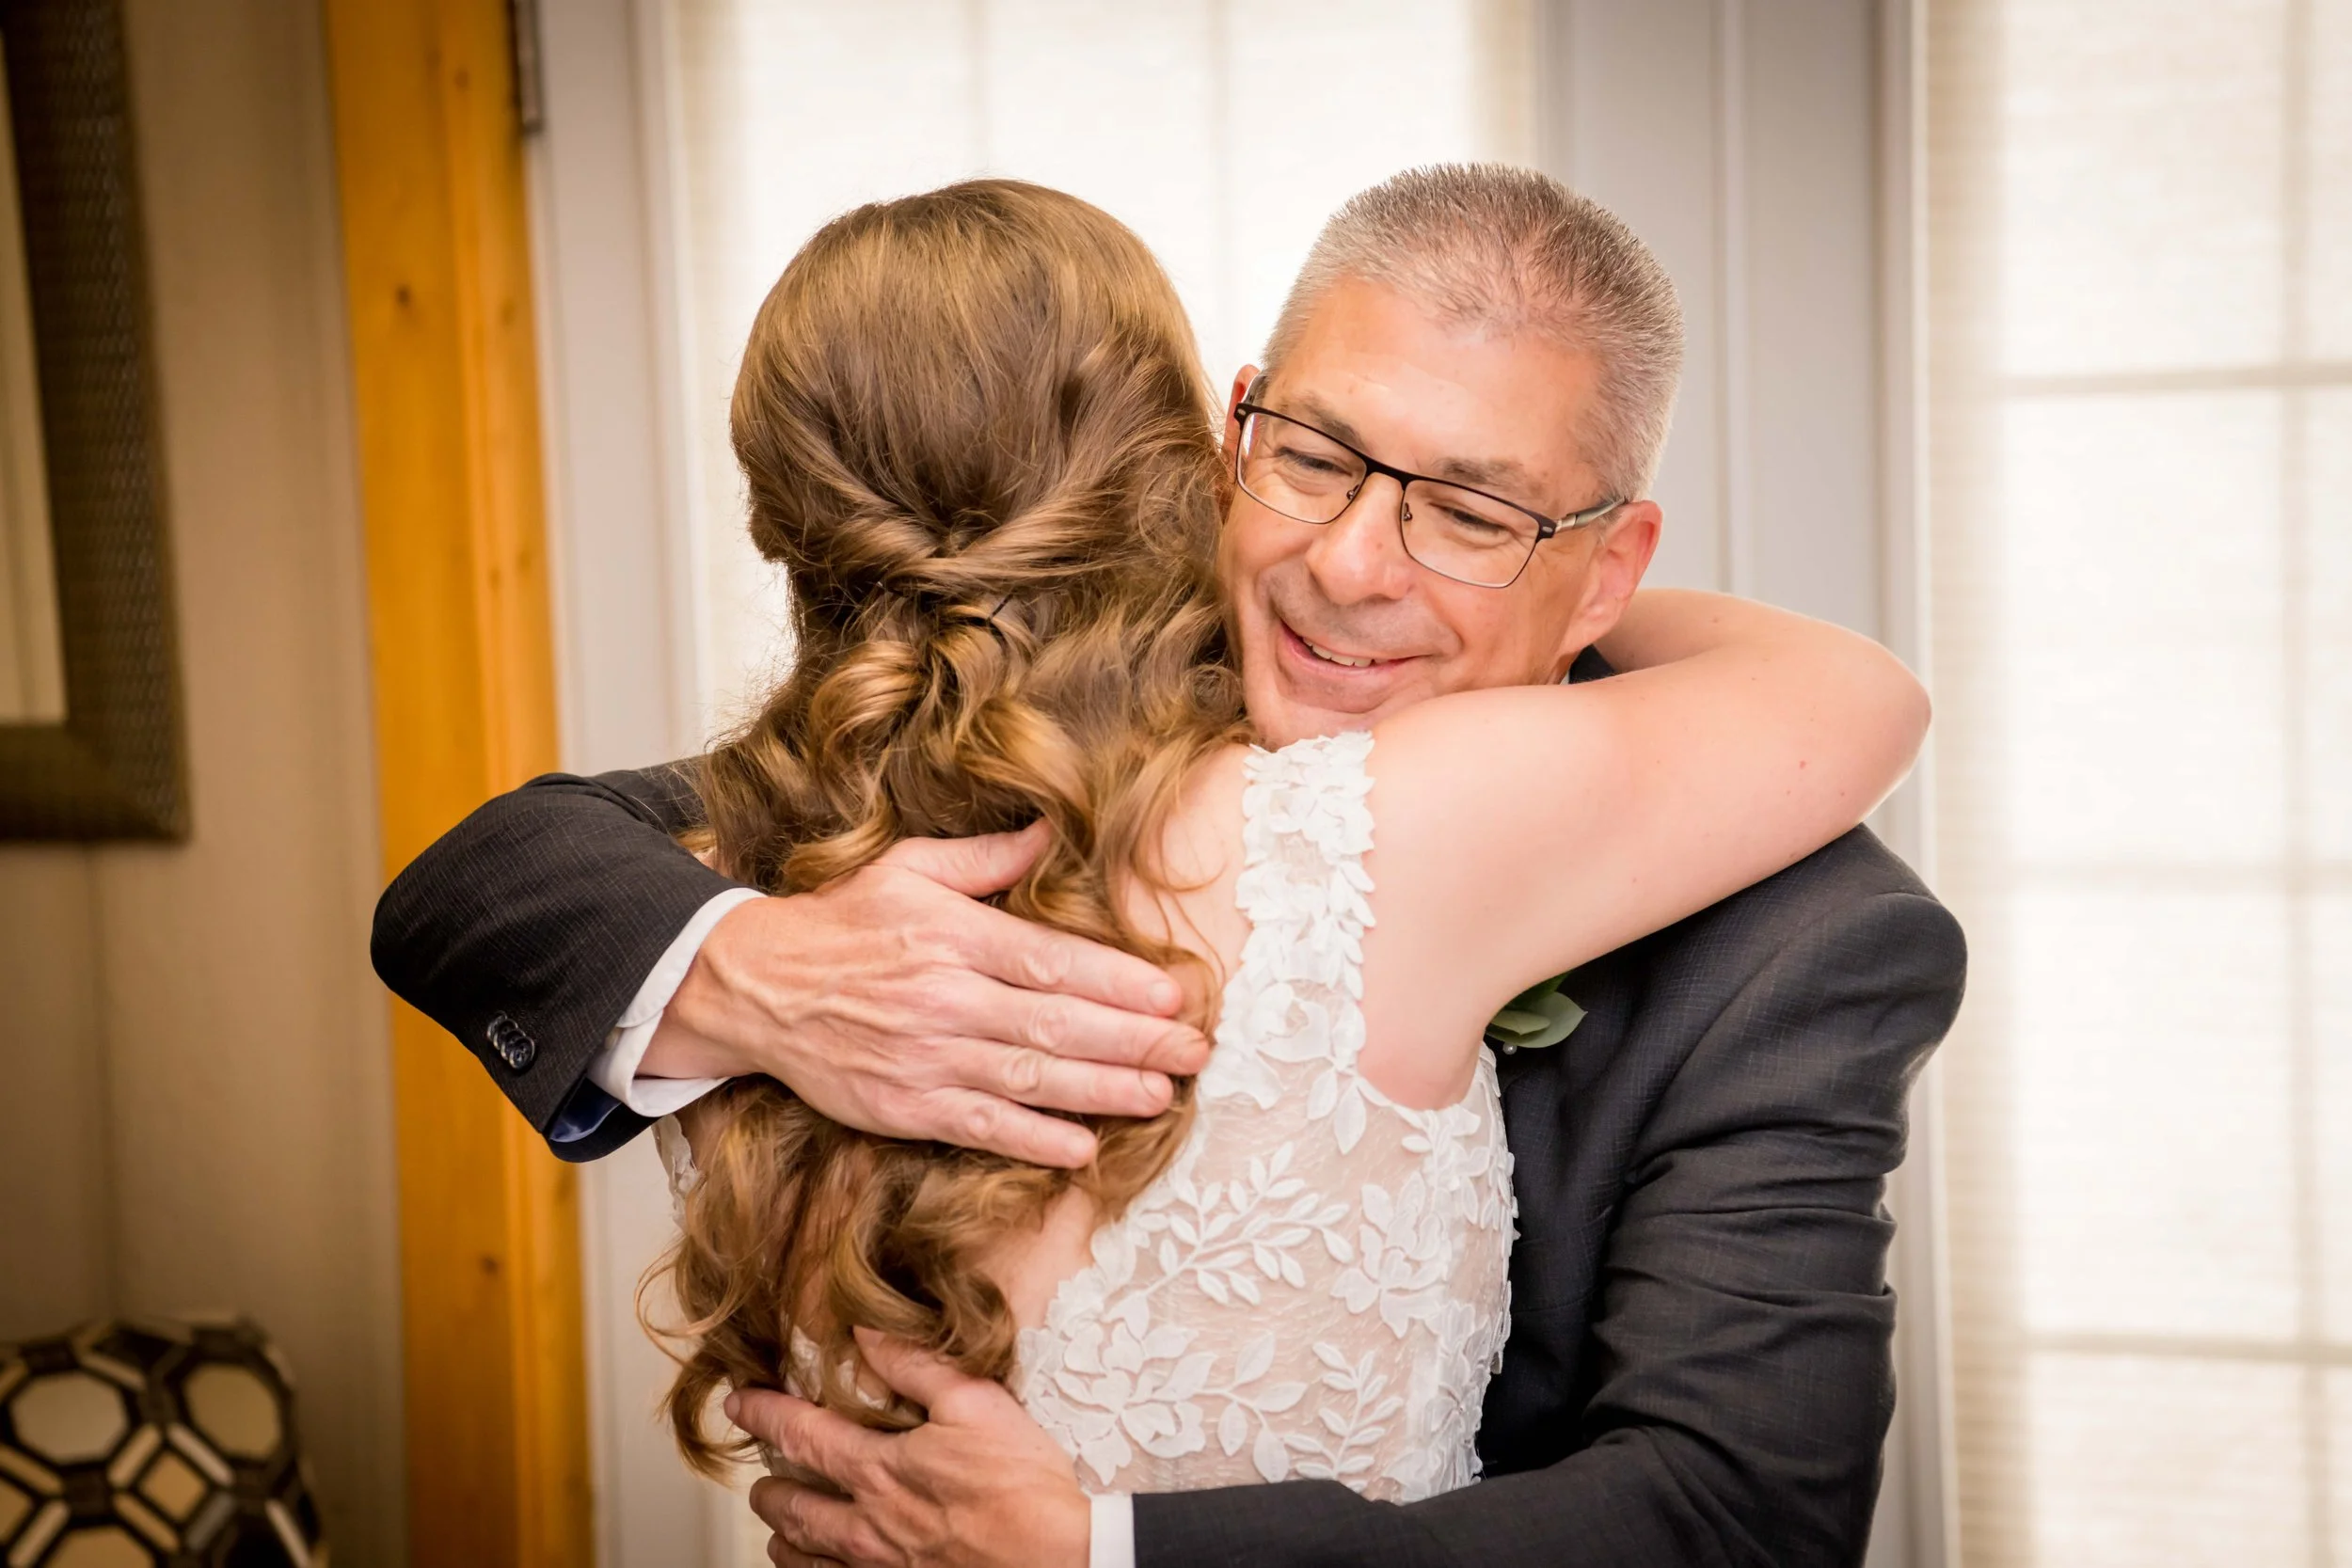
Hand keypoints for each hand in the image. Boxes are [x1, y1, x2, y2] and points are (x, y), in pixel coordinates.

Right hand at [642, 822, 1208, 1165]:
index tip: (1174, 994)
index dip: (1119, 982)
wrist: (755, 987)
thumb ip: (985, 859)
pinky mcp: (905, 1105)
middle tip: (1195, 1050)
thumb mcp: (908, 868)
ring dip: (1102, 1091)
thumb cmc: (840, 924)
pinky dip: (1034, 1141)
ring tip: (1162, 1095)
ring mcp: (926, 1058)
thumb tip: (1051, 834)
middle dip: (1134, 1039)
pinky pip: (982, 1126)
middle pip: (1057, 1023)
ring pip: (1031, 1078)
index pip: (1053, 961)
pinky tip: (1083, 1148)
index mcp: (953, 935)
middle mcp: (946, 999)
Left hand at [736, 1328, 1090, 1567]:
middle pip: (791, 1508)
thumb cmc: (1023, 1488)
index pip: (800, 1435)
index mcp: (880, 1469)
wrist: (1057, 1562)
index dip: (761, 1414)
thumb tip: (866, 1331)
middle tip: (760, 1478)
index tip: (739, 1402)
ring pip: (806, 1559)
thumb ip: (916, 1366)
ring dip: (786, 1539)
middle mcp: (867, 1524)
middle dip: (767, 1490)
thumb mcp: (977, 1404)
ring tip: (782, 1529)